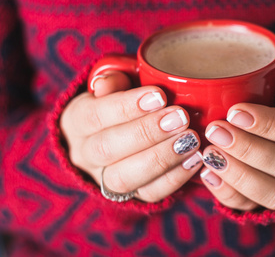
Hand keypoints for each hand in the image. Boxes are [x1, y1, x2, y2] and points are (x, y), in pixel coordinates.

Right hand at [60, 71, 202, 202]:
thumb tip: (105, 84)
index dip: (127, 106)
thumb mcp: (114, 85)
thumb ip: (112, 81)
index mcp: (77, 121)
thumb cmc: (121, 102)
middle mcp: (84, 155)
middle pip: (107, 149)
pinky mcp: (131, 196)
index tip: (160, 96)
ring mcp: (104, 180)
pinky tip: (195, 160)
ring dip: (161, 158)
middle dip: (147, 133)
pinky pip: (149, 194)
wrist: (114, 136)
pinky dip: (175, 178)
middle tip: (180, 118)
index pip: (94, 115)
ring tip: (190, 140)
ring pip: (124, 178)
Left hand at [199, 88, 274, 210]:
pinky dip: (228, 194)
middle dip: (246, 149)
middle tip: (214, 131)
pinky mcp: (272, 204)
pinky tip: (207, 175)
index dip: (268, 125)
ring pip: (273, 194)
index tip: (234, 112)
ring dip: (238, 175)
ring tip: (209, 153)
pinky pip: (252, 207)